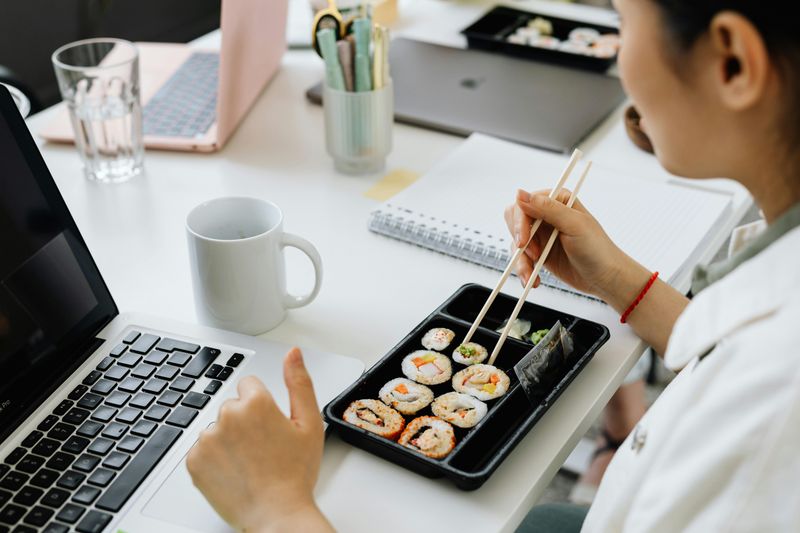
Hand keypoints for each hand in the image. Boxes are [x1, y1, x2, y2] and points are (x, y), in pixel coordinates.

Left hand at [186, 348, 332, 532]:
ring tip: (250, 463)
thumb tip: (293, 352)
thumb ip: (299, 382)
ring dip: (228, 440)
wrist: (277, 514)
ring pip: (217, 428)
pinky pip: (202, 449)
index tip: (269, 426)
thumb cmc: (295, 473)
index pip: (249, 385)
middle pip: (233, 407)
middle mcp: (228, 416)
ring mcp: (208, 439)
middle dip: (245, 422)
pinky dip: (214, 459)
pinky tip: (234, 471)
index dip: (262, 406)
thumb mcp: (309, 423)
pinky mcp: (194, 461)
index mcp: (256, 402)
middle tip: (263, 449)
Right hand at [504, 189, 633, 300]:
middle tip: (530, 254)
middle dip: (519, 240)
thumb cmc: (598, 250)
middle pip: (515, 221)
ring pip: (516, 242)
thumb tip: (520, 194)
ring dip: (521, 261)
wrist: (605, 278)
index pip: (525, 204)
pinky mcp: (539, 252)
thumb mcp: (574, 225)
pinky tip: (532, 278)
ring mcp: (542, 235)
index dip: (520, 222)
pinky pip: (521, 258)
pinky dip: (524, 269)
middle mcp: (547, 215)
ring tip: (531, 274)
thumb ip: (547, 208)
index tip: (522, 240)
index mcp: (558, 201)